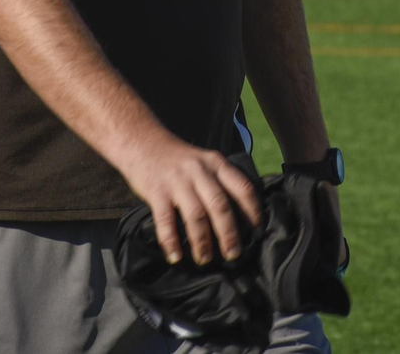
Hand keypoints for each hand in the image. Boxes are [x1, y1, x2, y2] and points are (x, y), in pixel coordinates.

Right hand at [117, 135, 261, 265]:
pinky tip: (175, 257)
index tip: (257, 231)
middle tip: (234, 255)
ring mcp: (177, 181)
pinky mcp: (156, 191)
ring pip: (195, 215)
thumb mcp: (204, 161)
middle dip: (229, 234)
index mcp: (215, 163)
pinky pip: (165, 221)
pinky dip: (171, 241)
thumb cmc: (177, 158)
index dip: (252, 210)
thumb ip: (219, 181)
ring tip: (204, 259)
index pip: (241, 187)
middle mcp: (199, 171)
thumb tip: (239, 217)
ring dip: (202, 242)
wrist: (142, 140)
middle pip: (220, 205)